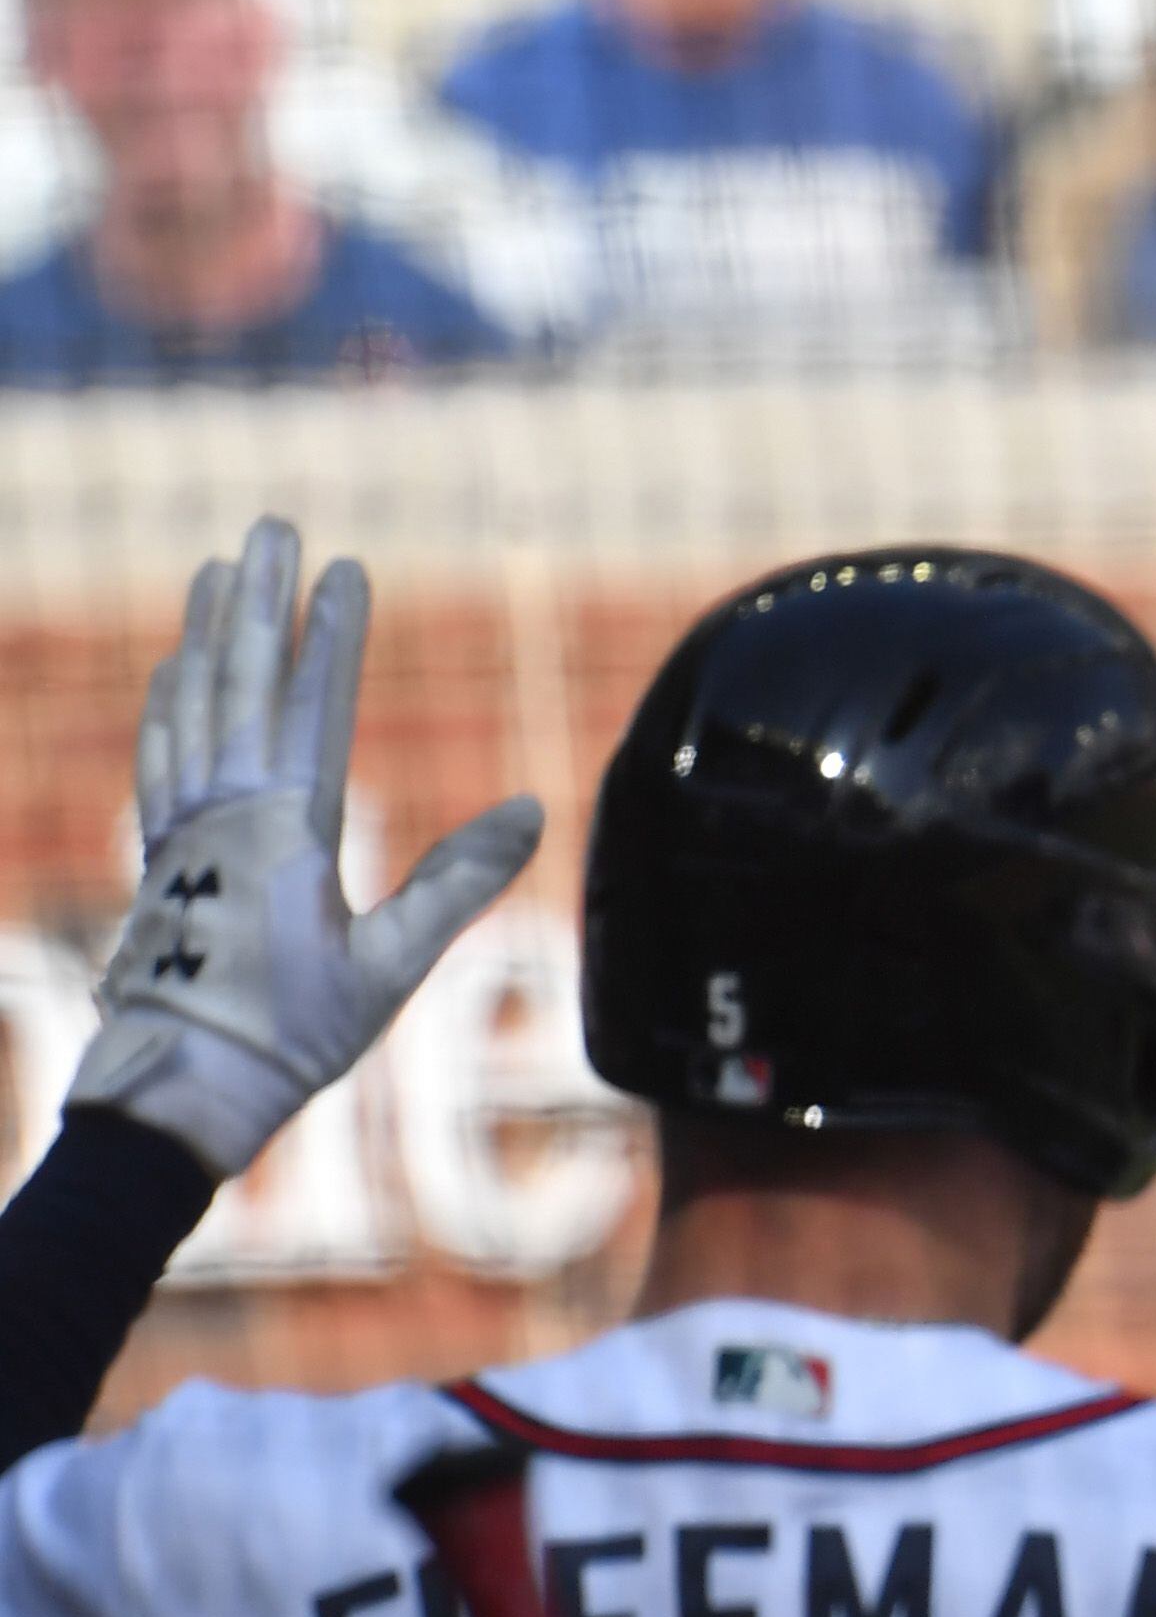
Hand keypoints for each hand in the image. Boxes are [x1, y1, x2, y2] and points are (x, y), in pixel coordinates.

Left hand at [71, 520, 544, 1177]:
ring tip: (217, 571)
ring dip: (208, 635)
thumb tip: (534, 809)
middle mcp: (224, 814)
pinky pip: (160, 758)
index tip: (347, 568)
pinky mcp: (163, 859)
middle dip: (261, 600)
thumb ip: (459, 882)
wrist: (180, 1089)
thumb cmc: (291, 1033)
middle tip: (272, 527)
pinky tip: (173, 674)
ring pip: (192, 708)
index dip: (334, 636)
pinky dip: (168, 704)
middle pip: (243, 683)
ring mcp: (184, 833)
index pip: (314, 708)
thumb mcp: (391, 966)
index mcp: (285, 830)